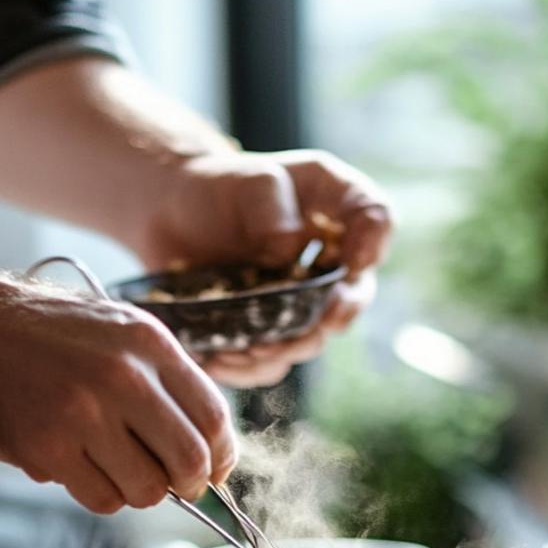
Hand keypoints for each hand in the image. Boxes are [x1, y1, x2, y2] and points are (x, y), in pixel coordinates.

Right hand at [0, 284, 235, 513]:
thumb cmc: (37, 335)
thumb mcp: (113, 331)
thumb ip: (161, 378)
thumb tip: (209, 448)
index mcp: (148, 343)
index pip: (213, 416)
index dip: (221, 455)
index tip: (213, 470)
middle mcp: (123, 376)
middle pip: (190, 460)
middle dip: (189, 484)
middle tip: (172, 485)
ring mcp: (84, 414)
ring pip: (148, 490)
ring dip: (138, 492)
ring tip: (112, 469)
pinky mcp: (46, 447)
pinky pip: (102, 499)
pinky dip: (98, 494)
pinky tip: (77, 468)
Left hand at [141, 148, 391, 385]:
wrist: (170, 213)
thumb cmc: (220, 184)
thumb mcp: (247, 180)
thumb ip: (270, 207)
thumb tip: (287, 249)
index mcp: (336, 207)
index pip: (376, 218)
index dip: (374, 242)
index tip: (355, 261)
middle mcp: (328, 261)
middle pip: (354, 295)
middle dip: (339, 315)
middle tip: (322, 322)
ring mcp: (298, 302)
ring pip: (312, 338)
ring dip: (290, 348)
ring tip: (254, 347)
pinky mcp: (268, 330)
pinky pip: (270, 362)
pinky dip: (250, 367)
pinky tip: (219, 359)